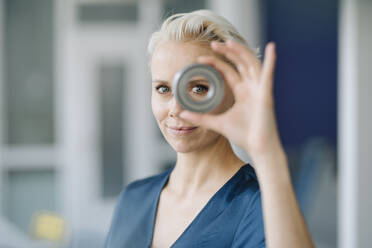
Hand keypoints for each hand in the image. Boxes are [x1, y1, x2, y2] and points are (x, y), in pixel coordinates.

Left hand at [179, 40, 283, 160]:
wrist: (258, 148)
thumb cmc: (244, 135)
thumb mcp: (217, 123)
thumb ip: (201, 118)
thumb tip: (181, 114)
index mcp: (242, 92)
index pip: (228, 71)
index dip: (217, 62)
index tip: (201, 59)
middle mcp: (251, 87)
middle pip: (240, 63)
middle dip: (228, 52)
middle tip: (213, 44)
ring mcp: (260, 89)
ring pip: (251, 63)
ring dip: (241, 52)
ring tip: (228, 42)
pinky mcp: (267, 94)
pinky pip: (269, 74)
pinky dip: (271, 60)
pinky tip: (271, 47)